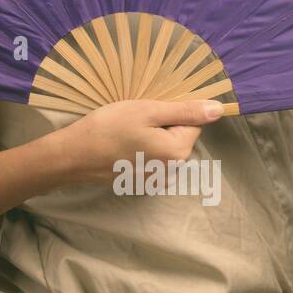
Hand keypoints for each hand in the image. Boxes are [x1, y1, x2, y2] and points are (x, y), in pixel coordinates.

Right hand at [45, 98, 225, 185]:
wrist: (73, 155)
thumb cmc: (108, 128)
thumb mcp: (147, 111)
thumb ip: (185, 111)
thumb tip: (218, 109)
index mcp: (178, 151)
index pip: (192, 123)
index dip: (171, 111)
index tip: (148, 109)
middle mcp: (172, 170)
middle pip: (179, 136)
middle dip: (162, 124)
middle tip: (135, 118)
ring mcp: (157, 180)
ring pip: (164, 147)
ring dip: (151, 137)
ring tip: (126, 132)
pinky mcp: (142, 182)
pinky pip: (152, 159)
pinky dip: (141, 149)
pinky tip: (122, 145)